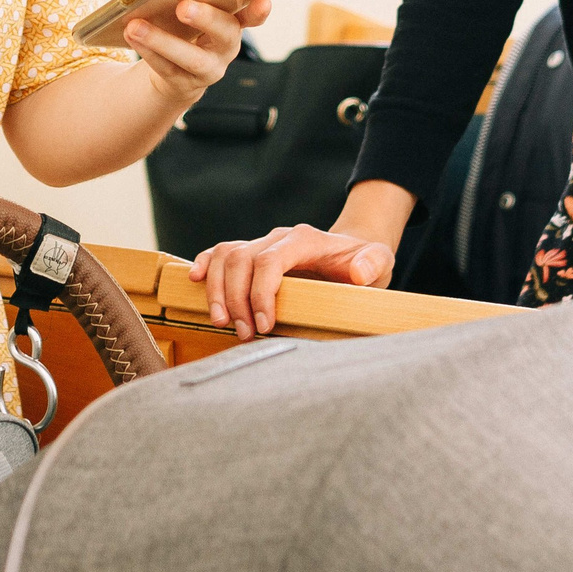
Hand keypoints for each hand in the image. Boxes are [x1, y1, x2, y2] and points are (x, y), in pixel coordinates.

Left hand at [126, 0, 273, 107]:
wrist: (173, 70)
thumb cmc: (181, 25)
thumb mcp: (186, 2)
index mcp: (233, 20)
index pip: (253, 14)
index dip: (259, 9)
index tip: (263, 0)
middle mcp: (227, 46)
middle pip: (225, 33)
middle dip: (205, 18)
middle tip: (183, 7)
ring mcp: (209, 68)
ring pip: (191, 57)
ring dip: (161, 40)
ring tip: (135, 25)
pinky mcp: (186, 83)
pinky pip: (167, 68)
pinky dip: (147, 51)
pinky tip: (131, 35)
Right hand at [188, 222, 393, 339]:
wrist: (354, 252)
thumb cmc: (364, 262)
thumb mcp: (379, 261)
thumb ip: (372, 264)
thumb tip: (359, 272)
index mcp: (304, 239)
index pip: (269, 259)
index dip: (260, 292)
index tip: (264, 325)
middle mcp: (278, 237)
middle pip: (240, 259)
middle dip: (236, 299)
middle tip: (245, 334)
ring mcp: (261, 243)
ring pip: (224, 255)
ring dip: (216, 290)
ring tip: (223, 323)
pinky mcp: (251, 254)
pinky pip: (219, 253)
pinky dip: (204, 266)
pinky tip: (193, 283)